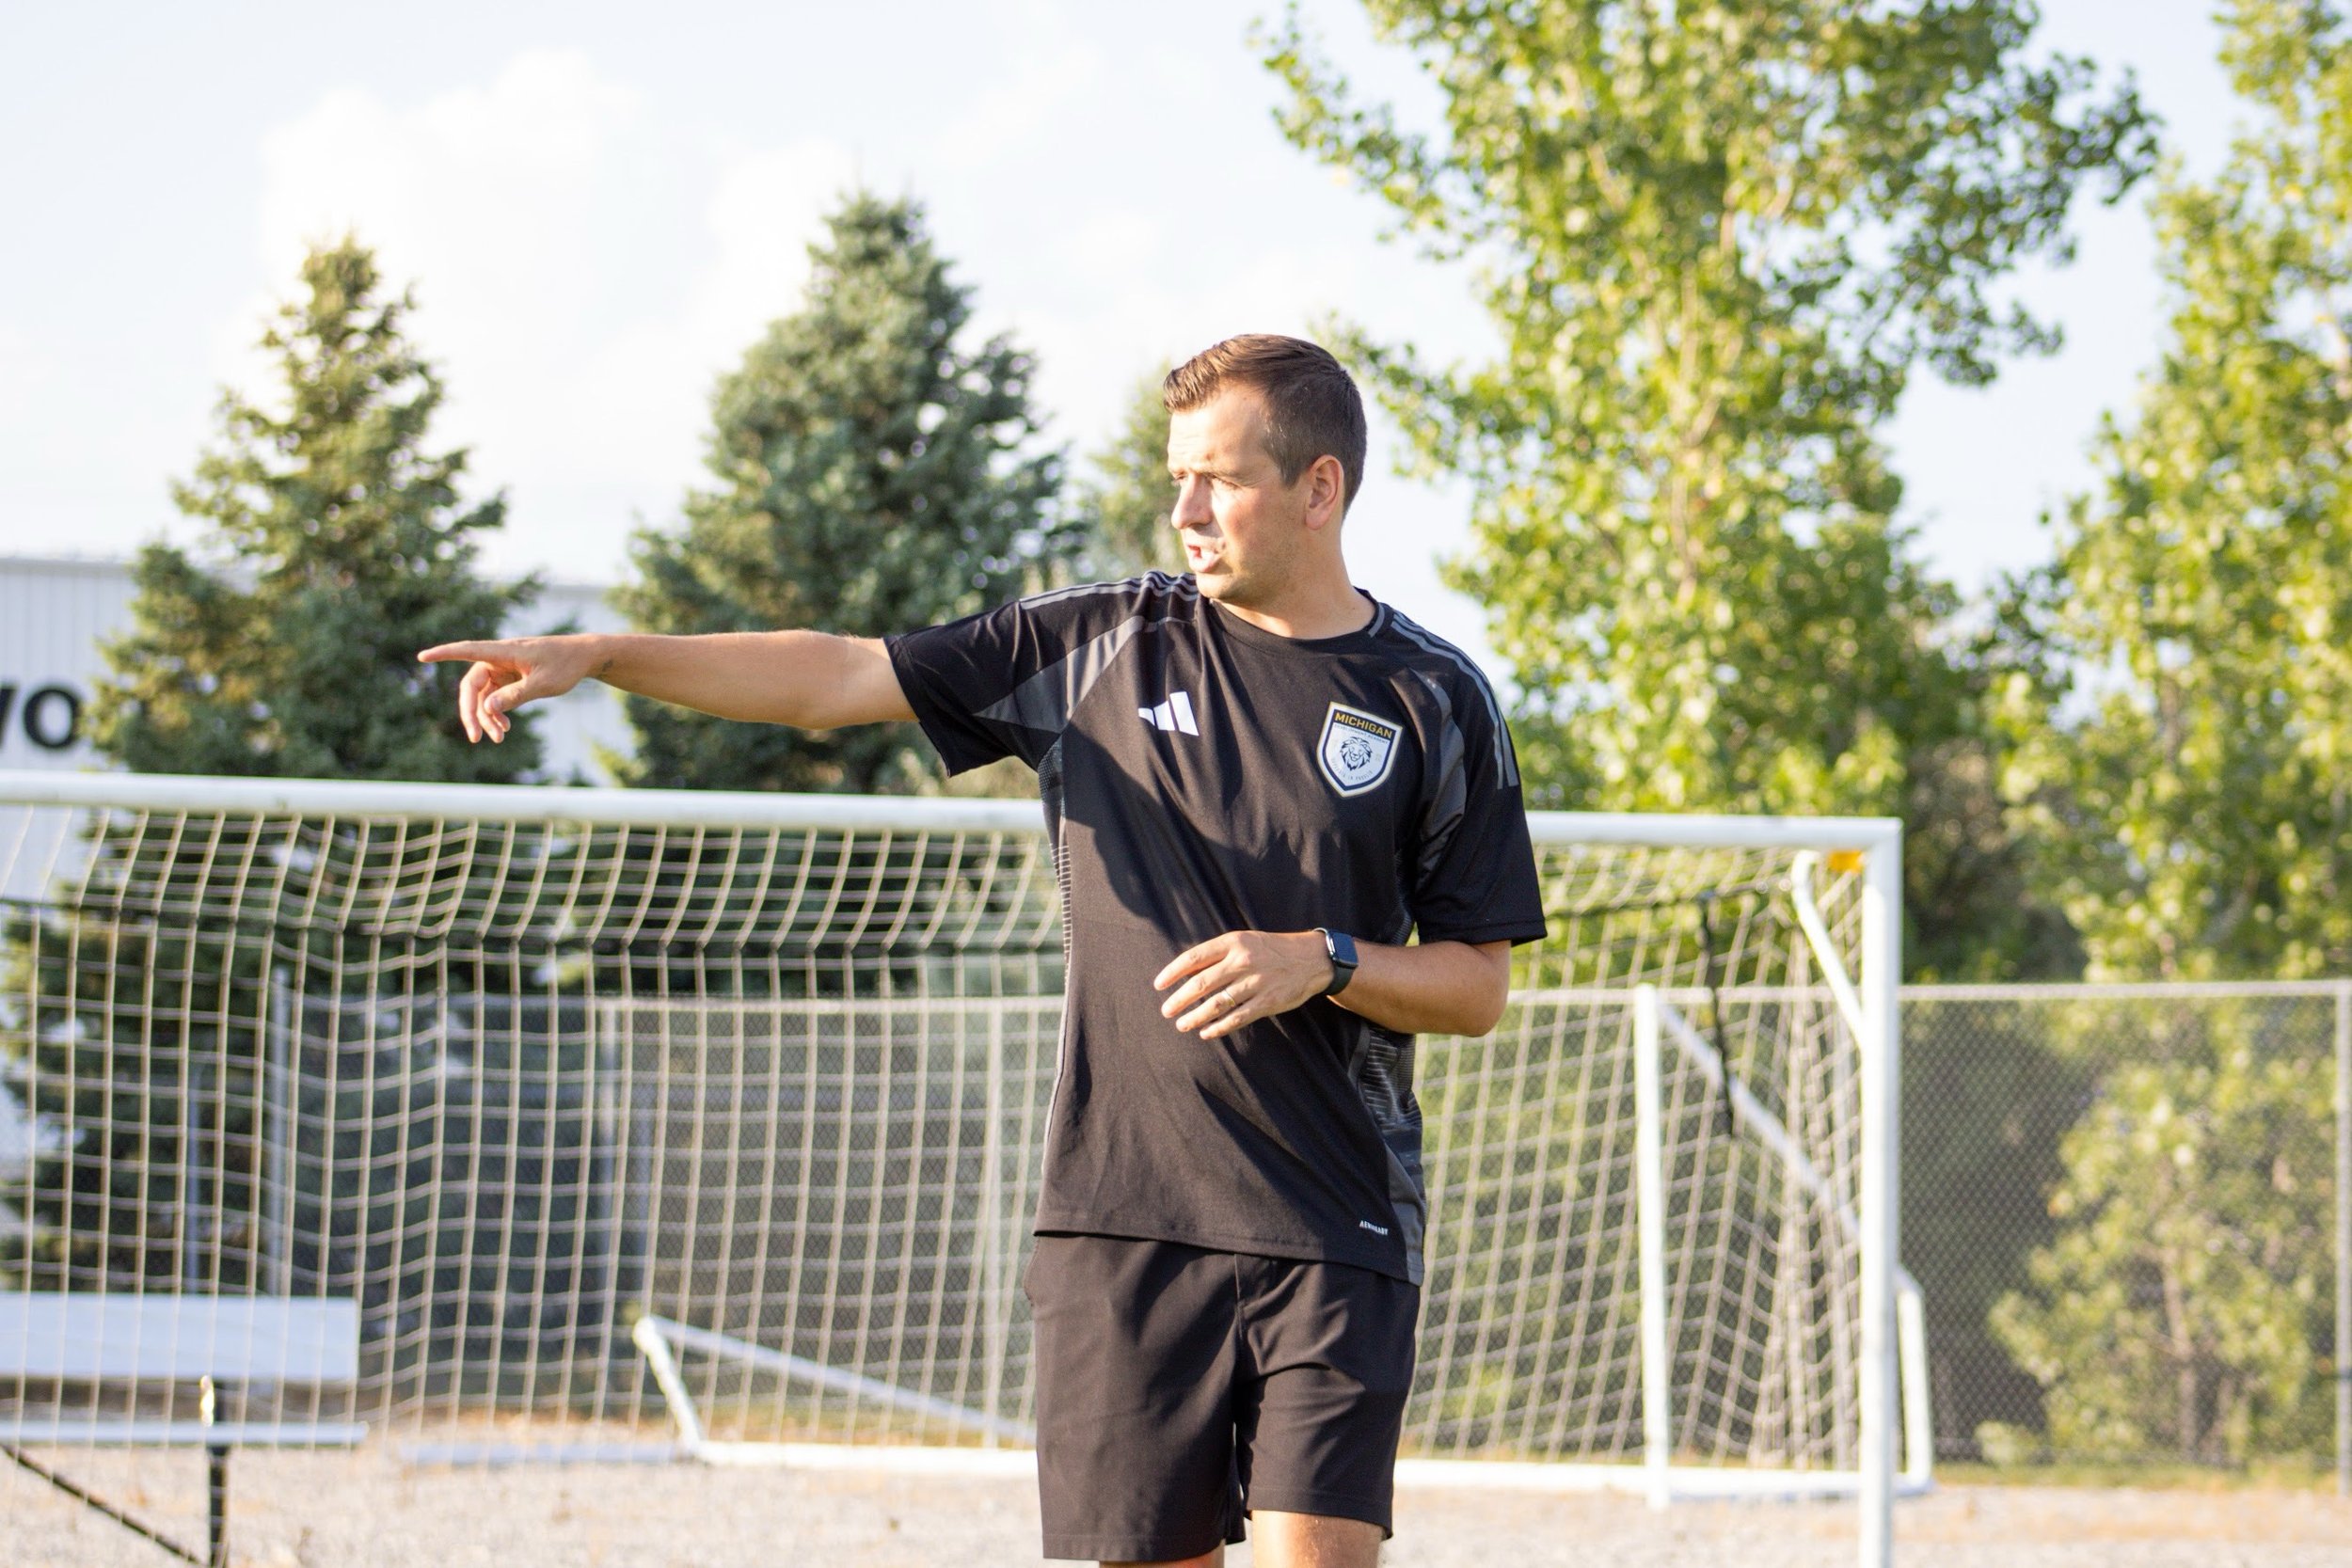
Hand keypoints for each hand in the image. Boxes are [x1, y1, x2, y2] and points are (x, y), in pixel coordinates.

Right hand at [417, 635, 599, 743]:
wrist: (584, 658)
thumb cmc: (565, 664)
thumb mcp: (543, 684)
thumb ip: (516, 695)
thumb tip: (488, 708)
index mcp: (504, 652)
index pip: (468, 650)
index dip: (444, 654)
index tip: (422, 657)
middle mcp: (498, 659)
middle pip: (472, 686)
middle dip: (471, 712)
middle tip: (476, 738)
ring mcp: (503, 670)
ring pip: (484, 696)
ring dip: (487, 718)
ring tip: (499, 739)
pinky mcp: (510, 679)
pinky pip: (495, 698)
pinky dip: (497, 714)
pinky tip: (505, 730)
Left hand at [1154, 930, 1332, 1040]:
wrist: (1310, 959)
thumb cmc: (1270, 949)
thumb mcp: (1244, 941)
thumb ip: (1217, 955)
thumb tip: (1184, 972)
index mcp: (1233, 942)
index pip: (1194, 957)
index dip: (1173, 972)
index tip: (1158, 985)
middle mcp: (1243, 961)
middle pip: (1202, 983)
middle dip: (1180, 1000)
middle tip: (1166, 1011)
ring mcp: (1256, 982)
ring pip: (1216, 1004)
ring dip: (1195, 1017)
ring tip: (1182, 1025)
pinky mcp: (1268, 1002)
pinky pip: (1237, 1018)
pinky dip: (1218, 1028)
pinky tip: (1206, 1033)